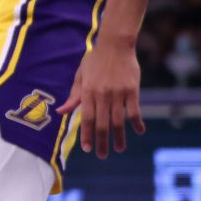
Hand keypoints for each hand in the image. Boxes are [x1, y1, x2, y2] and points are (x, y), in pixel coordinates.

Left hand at [59, 41, 143, 158]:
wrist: (115, 45)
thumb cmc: (95, 61)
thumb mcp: (80, 76)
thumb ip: (74, 96)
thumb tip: (61, 112)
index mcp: (87, 92)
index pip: (87, 119)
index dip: (87, 135)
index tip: (87, 149)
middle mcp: (102, 95)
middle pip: (102, 123)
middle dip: (102, 142)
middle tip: (102, 156)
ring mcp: (118, 93)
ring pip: (118, 120)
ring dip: (119, 137)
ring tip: (119, 149)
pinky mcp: (132, 90)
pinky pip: (134, 110)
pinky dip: (136, 122)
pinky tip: (138, 131)